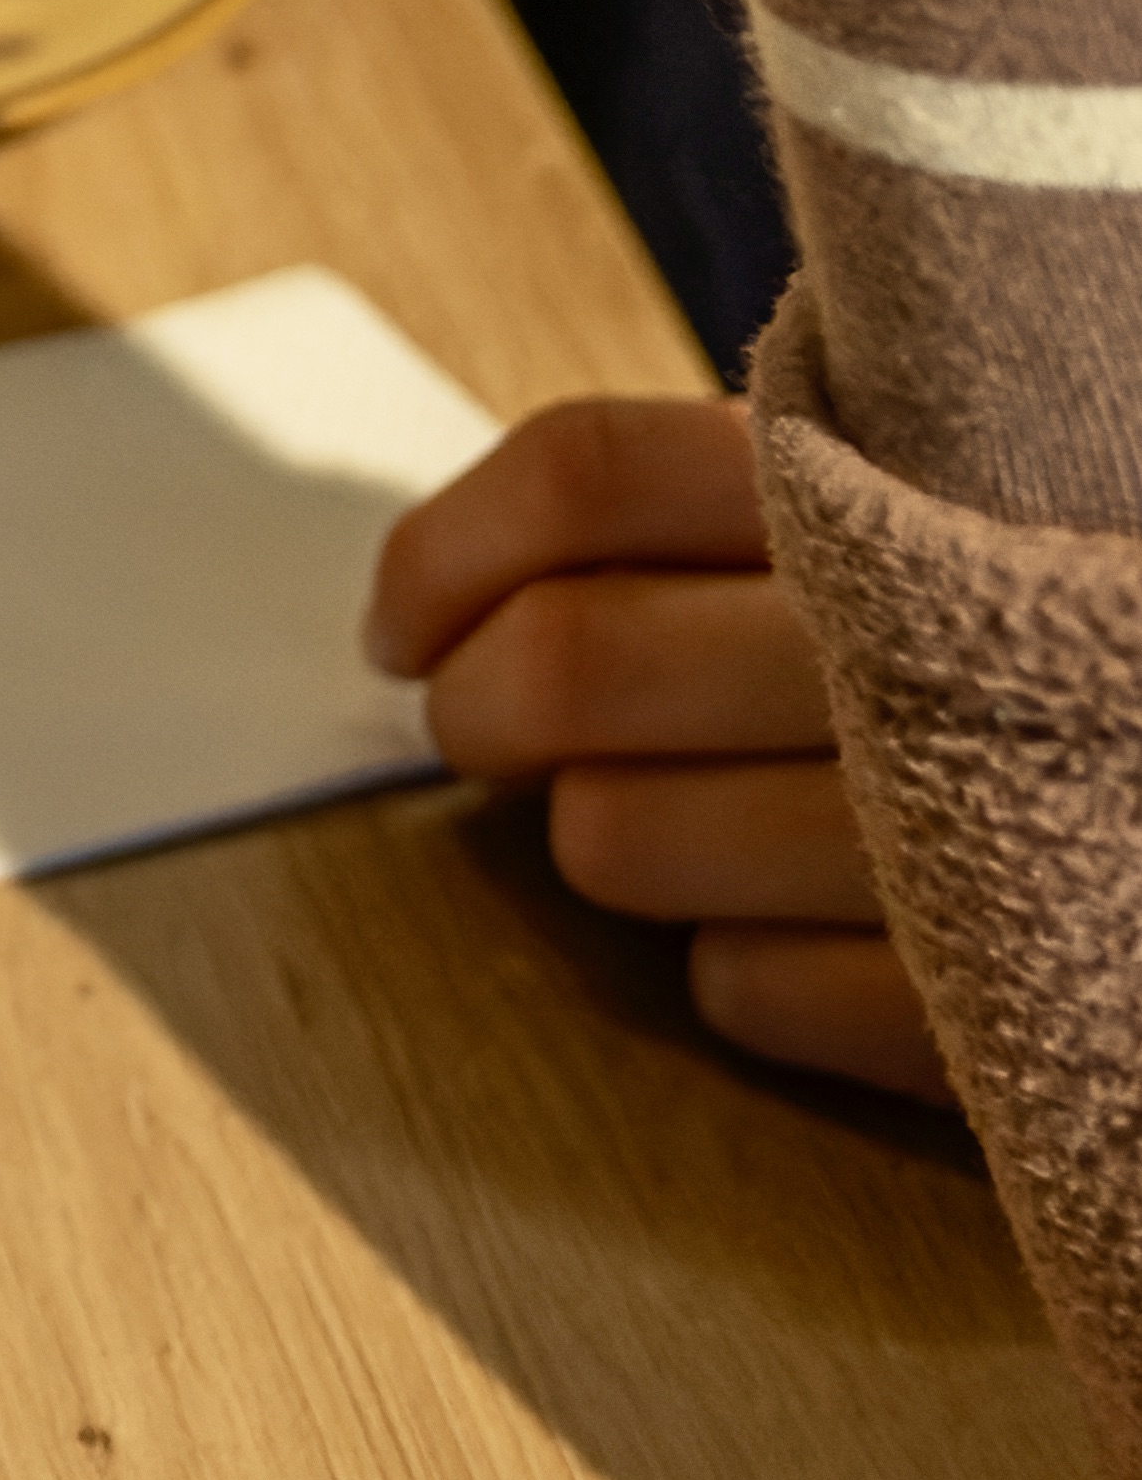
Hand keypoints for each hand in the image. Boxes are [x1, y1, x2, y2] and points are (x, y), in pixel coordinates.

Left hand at [366, 392, 939, 1101]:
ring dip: (618, 837)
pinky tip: (845, 929)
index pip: (593, 475)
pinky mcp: (1007, 1007)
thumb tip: (467, 589)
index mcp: (927, 471)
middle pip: (565, 665)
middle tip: (494, 725)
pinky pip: (745, 992)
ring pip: (615, 843)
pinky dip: (754, 970)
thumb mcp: (972, 496)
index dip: (447, 552)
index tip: (405, 621)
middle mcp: (945, 635)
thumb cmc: (1089, 629)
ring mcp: (982, 830)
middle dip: (480, 708)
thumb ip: (768, 497)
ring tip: (722, 819)